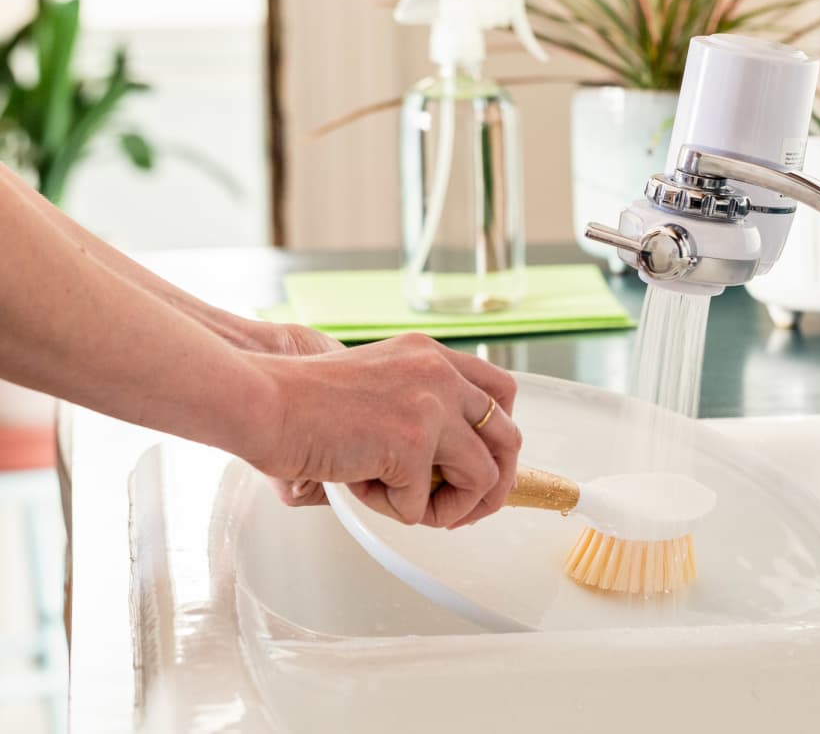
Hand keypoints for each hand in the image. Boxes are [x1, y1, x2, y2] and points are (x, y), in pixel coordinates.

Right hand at [240, 333, 521, 527]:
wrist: (264, 402)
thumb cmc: (303, 402)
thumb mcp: (379, 383)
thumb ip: (420, 407)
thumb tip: (451, 468)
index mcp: (431, 355)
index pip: (502, 391)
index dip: (498, 436)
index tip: (479, 464)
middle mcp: (440, 374)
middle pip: (508, 438)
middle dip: (494, 485)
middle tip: (464, 509)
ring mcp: (432, 407)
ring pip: (484, 477)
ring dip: (451, 507)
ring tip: (407, 506)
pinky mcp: (413, 444)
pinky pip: (426, 505)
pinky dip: (396, 511)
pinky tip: (361, 488)